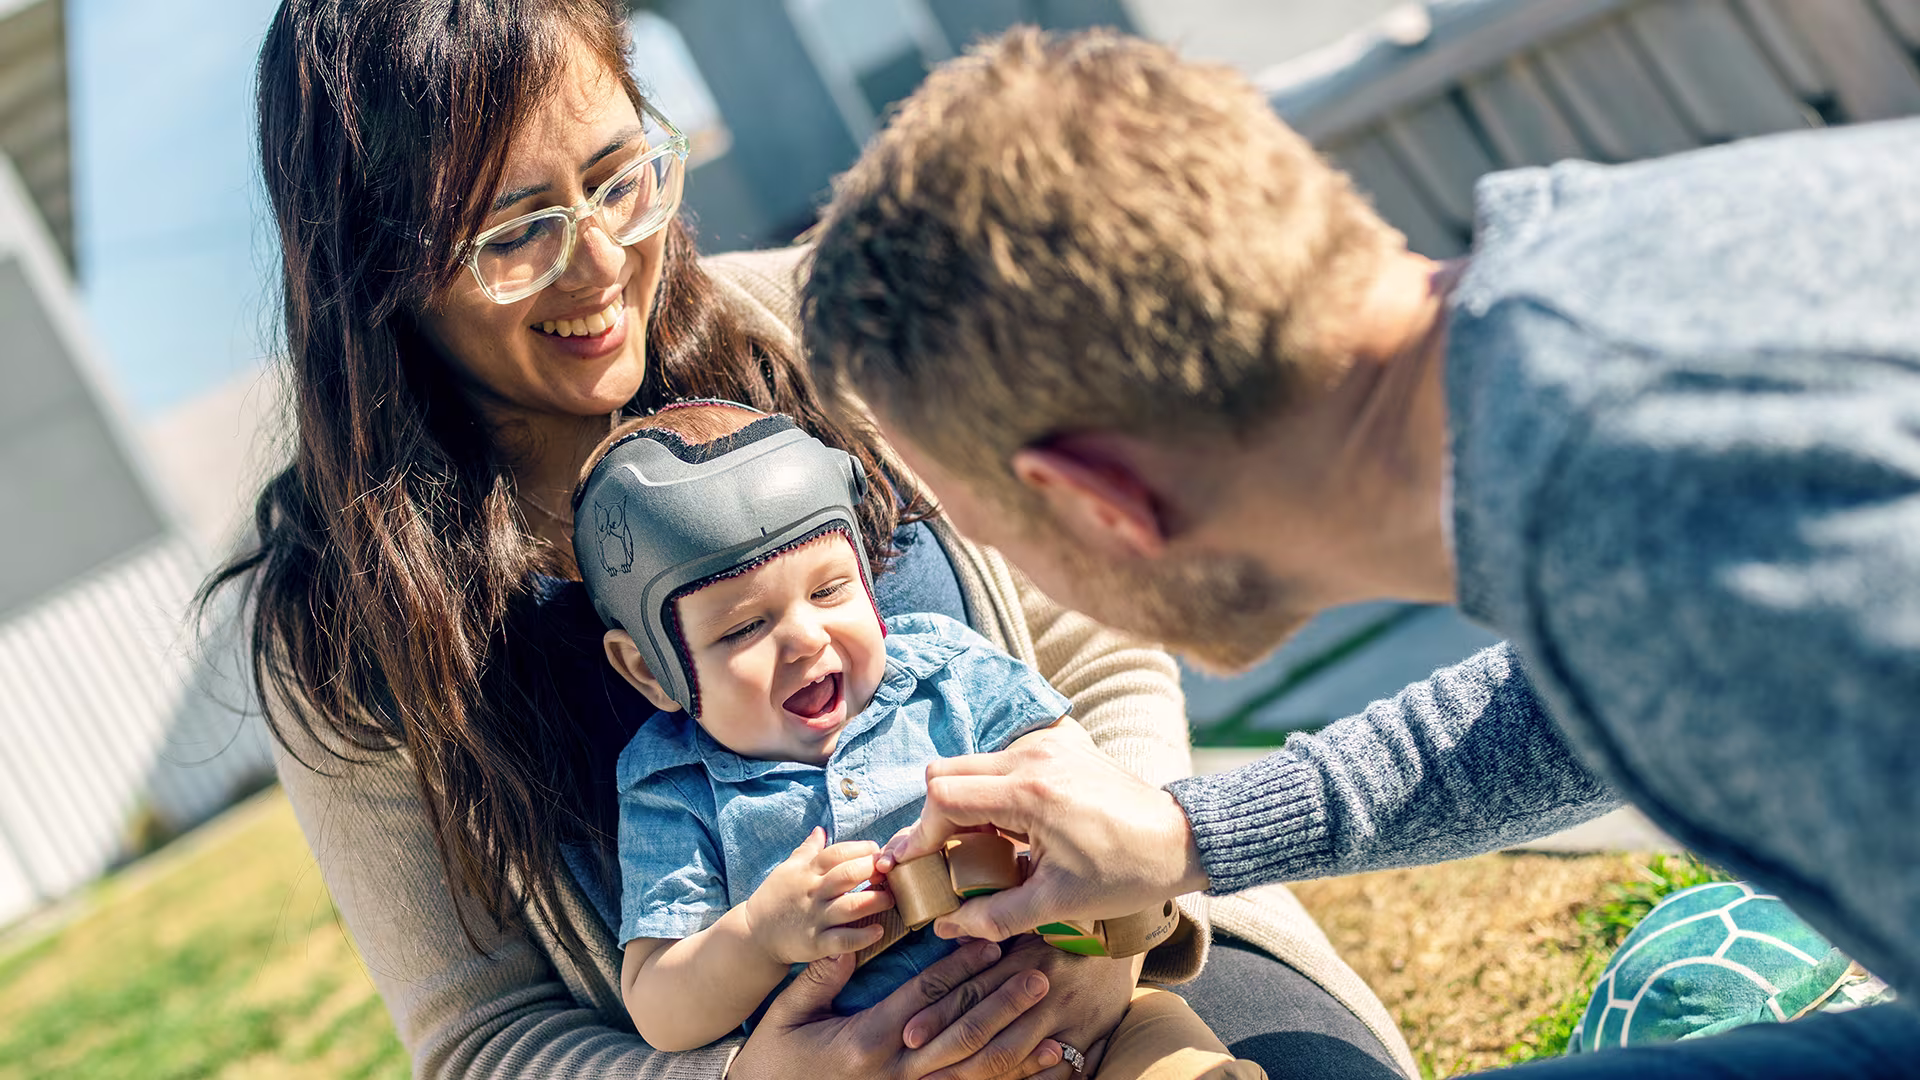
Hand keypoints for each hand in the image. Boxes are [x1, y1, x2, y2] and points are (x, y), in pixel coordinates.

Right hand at [730, 940, 1062, 1079]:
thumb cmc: (773, 1061)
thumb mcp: (787, 1014)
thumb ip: (822, 976)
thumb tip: (854, 935)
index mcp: (868, 1039)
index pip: (926, 995)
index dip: (962, 967)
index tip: (991, 940)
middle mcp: (896, 1070)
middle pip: (961, 1028)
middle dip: (1003, 998)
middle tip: (1040, 970)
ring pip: (974, 1065)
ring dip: (1014, 1035)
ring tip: (1046, 1008)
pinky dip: (1011, 1078)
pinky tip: (1044, 1063)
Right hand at [743, 828, 893, 963]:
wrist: (754, 935)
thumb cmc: (775, 898)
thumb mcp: (788, 870)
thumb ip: (807, 850)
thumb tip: (821, 829)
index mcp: (807, 871)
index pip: (837, 853)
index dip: (860, 849)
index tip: (877, 850)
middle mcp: (812, 892)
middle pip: (847, 875)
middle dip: (872, 870)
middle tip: (889, 872)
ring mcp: (815, 918)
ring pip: (851, 906)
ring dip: (875, 901)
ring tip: (891, 899)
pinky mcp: (816, 943)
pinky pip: (843, 940)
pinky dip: (863, 936)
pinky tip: (879, 930)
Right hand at [879, 721, 1207, 941]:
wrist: (1181, 838)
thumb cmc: (1126, 872)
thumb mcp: (1057, 904)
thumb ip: (994, 915)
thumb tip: (945, 927)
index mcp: (1029, 793)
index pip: (943, 797)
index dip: (924, 834)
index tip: (922, 866)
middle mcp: (1032, 755)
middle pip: (946, 773)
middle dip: (938, 817)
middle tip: (951, 858)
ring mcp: (1047, 742)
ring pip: (972, 764)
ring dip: (966, 804)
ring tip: (987, 847)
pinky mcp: (1060, 741)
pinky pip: (1003, 759)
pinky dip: (994, 790)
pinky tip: (1014, 826)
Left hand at [904, 935, 1138, 1079]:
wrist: (1125, 945)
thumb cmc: (1067, 937)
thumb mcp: (1030, 931)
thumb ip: (991, 939)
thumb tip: (945, 932)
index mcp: (1022, 960)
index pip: (971, 991)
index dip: (937, 1015)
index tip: (909, 1033)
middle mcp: (1041, 990)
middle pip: (986, 1029)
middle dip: (947, 1053)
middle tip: (918, 1071)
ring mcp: (1066, 1017)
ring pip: (1013, 1054)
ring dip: (977, 1075)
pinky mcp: (1089, 1038)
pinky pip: (1053, 1072)